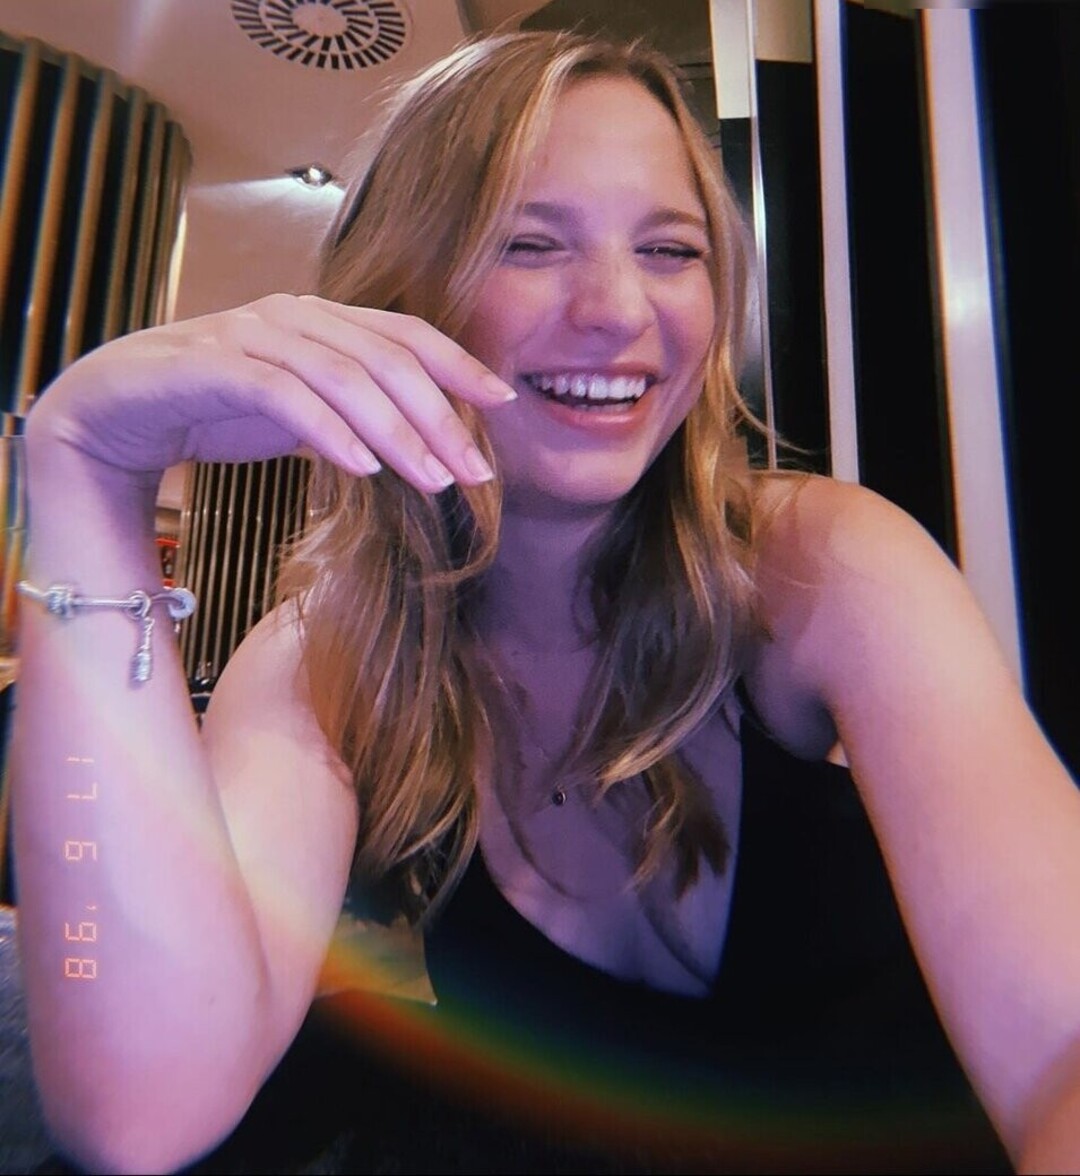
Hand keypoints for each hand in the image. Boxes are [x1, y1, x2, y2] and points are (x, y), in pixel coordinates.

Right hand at [27, 294, 515, 491]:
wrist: (116, 409)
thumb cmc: (214, 406)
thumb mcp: (300, 411)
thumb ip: (352, 415)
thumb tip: (418, 445)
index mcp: (320, 319)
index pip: (404, 334)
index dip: (458, 364)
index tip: (504, 403)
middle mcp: (291, 316)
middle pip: (385, 359)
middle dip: (439, 416)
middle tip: (476, 471)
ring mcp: (249, 334)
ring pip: (343, 376)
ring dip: (396, 431)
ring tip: (433, 481)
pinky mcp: (211, 363)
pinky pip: (283, 394)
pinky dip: (328, 431)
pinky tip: (363, 468)